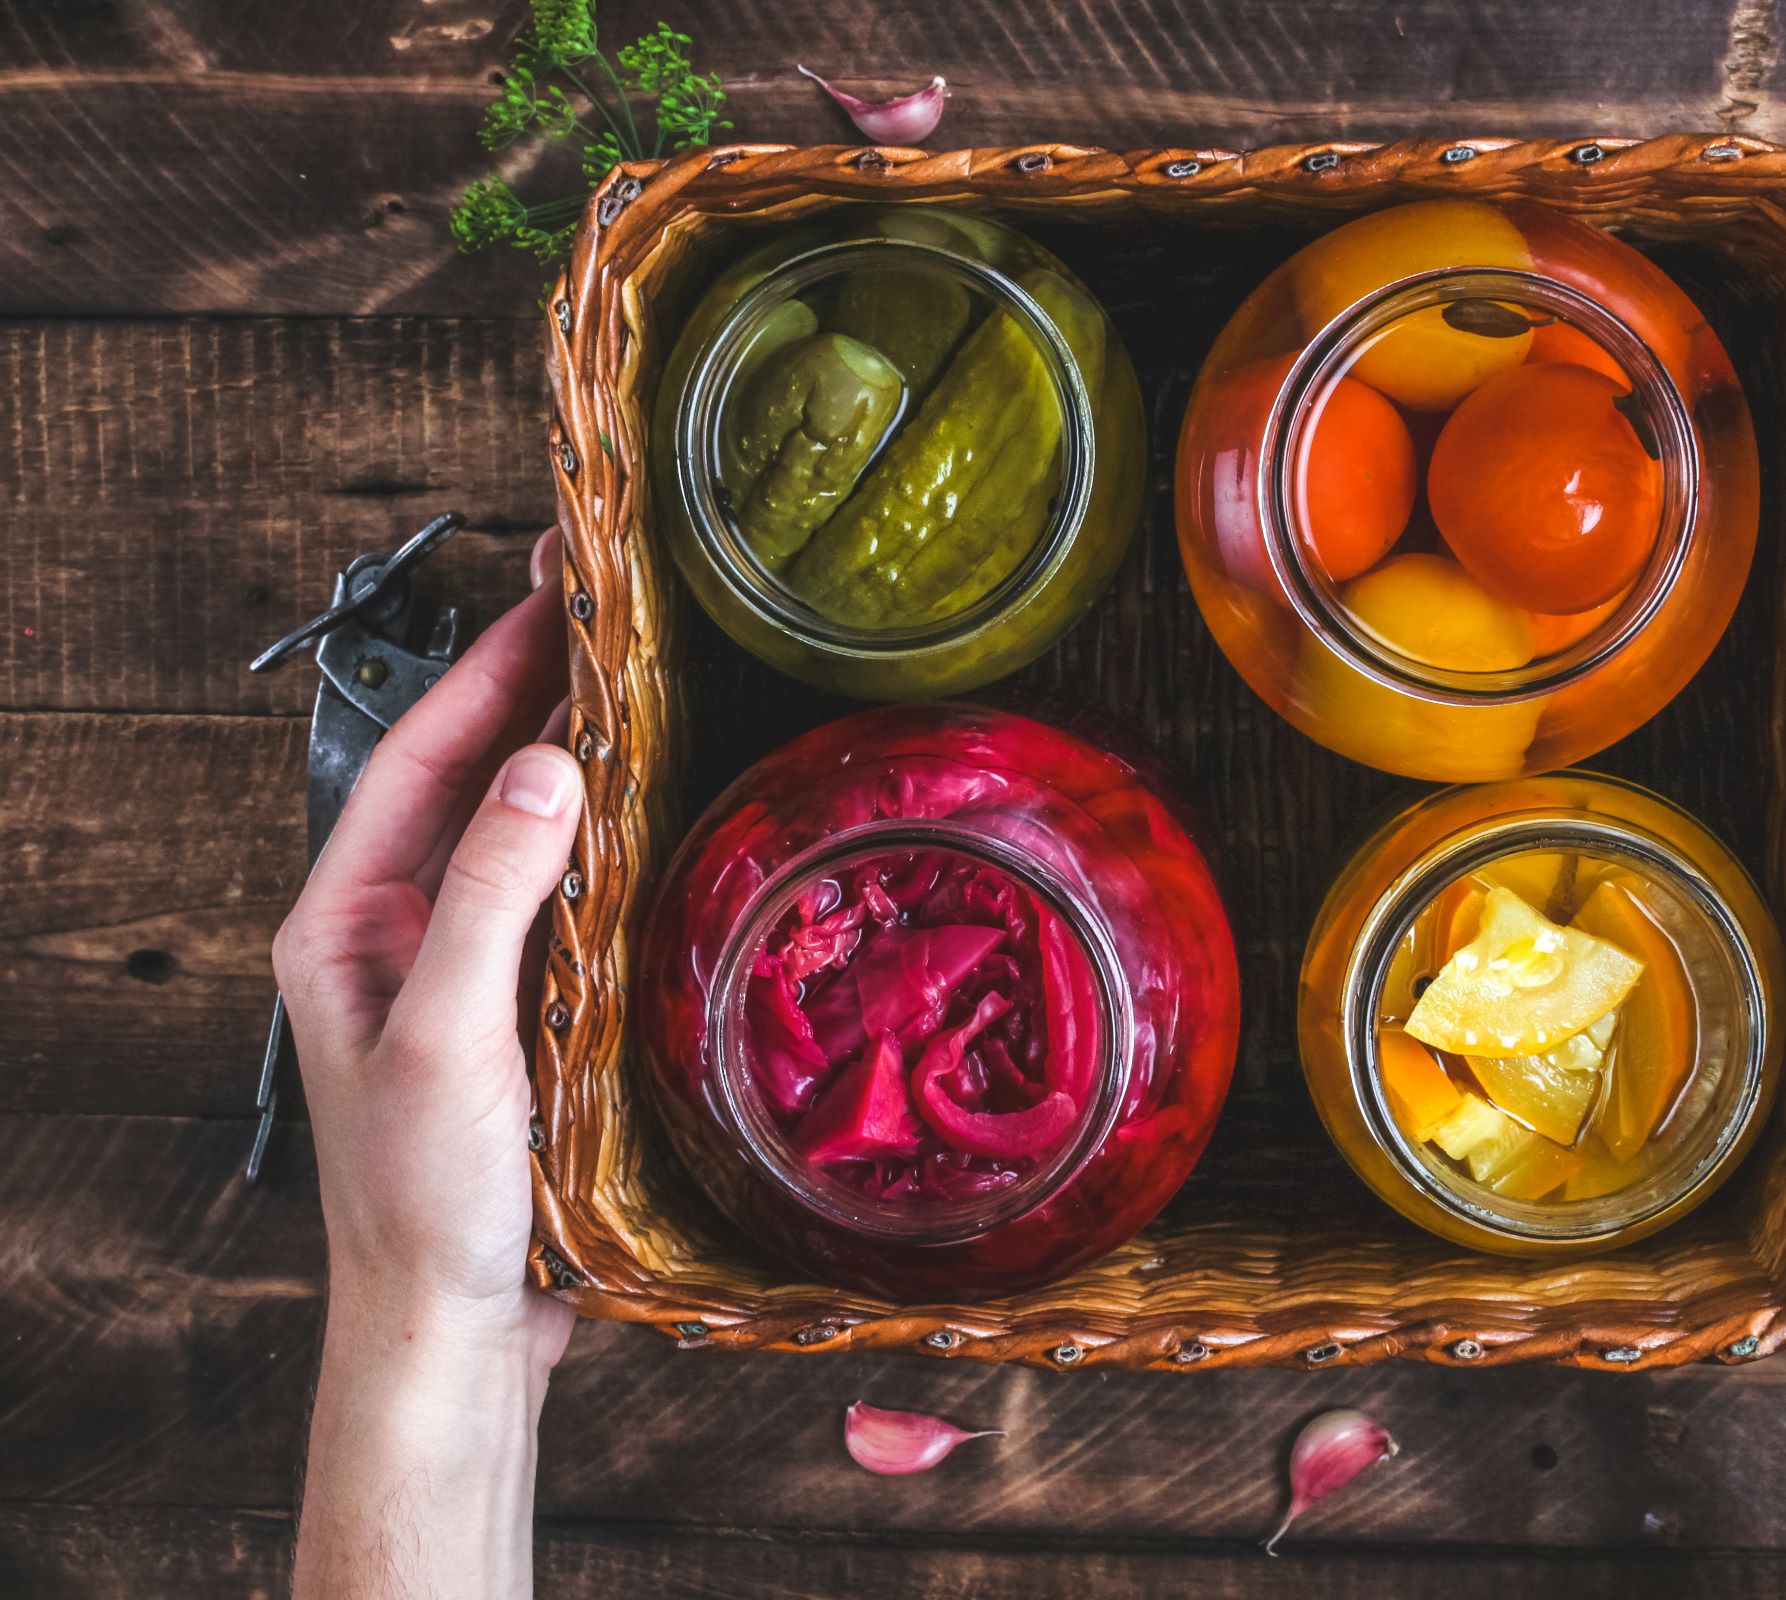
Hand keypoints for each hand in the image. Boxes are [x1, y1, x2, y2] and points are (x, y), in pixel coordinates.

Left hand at [272, 529, 582, 1597]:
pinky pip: (556, 895)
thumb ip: (492, 898)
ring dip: (567, 756)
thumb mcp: (449, 1038)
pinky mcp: (513, 1010)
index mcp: (346, 923)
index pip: (416, 758)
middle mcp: (394, 932)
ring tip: (634, 683)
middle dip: (528, 690)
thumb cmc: (423, 1199)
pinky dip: (600, 839)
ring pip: (513, 833)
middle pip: (465, 780)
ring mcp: (454, 970)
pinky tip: (652, 816)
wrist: (448, 1324)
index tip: (550, 597)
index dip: (484, 671)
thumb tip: (549, 768)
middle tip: (601, 609)